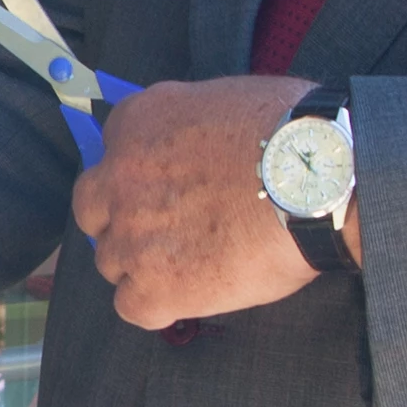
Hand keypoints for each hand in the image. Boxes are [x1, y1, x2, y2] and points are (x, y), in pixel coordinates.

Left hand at [72, 75, 361, 327]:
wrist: (315, 182)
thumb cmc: (286, 133)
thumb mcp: (218, 98)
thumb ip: (182, 121)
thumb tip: (186, 138)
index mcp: (135, 123)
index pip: (112, 154)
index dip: (140, 177)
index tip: (168, 187)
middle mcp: (119, 177)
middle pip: (92, 210)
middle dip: (120, 220)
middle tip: (164, 229)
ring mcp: (131, 235)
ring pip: (111, 261)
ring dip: (142, 264)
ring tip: (191, 265)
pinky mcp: (154, 287)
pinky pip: (132, 307)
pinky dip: (156, 305)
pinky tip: (189, 296)